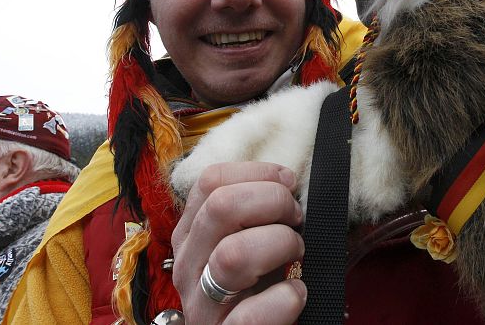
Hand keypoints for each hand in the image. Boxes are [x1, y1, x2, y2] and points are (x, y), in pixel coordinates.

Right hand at [172, 162, 305, 324]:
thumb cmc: (253, 288)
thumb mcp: (244, 242)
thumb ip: (253, 213)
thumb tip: (287, 180)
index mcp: (191, 234)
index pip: (210, 181)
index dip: (257, 173)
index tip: (287, 183)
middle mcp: (188, 265)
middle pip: (220, 206)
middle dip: (272, 200)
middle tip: (295, 218)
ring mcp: (202, 304)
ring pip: (232, 255)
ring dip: (280, 244)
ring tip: (296, 254)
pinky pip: (252, 315)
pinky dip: (285, 298)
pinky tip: (296, 292)